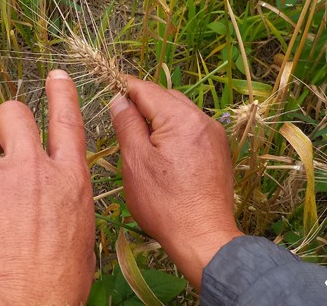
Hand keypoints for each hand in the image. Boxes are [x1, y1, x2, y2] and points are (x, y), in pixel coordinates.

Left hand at [0, 70, 94, 304]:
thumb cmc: (55, 284)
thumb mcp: (81, 237)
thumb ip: (67, 204)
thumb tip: (56, 197)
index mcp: (68, 179)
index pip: (67, 122)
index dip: (61, 94)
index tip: (55, 77)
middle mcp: (33, 169)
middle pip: (13, 114)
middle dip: (1, 120)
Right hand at [110, 76, 242, 289]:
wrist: (204, 237)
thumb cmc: (165, 204)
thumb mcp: (136, 162)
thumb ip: (127, 125)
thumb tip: (119, 100)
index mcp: (181, 118)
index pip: (147, 89)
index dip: (124, 87)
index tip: (108, 88)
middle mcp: (203, 120)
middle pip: (166, 97)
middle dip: (142, 103)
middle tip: (121, 120)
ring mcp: (215, 136)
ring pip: (180, 113)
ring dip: (159, 118)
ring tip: (140, 139)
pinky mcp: (219, 151)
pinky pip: (192, 129)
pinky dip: (175, 131)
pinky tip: (163, 152)